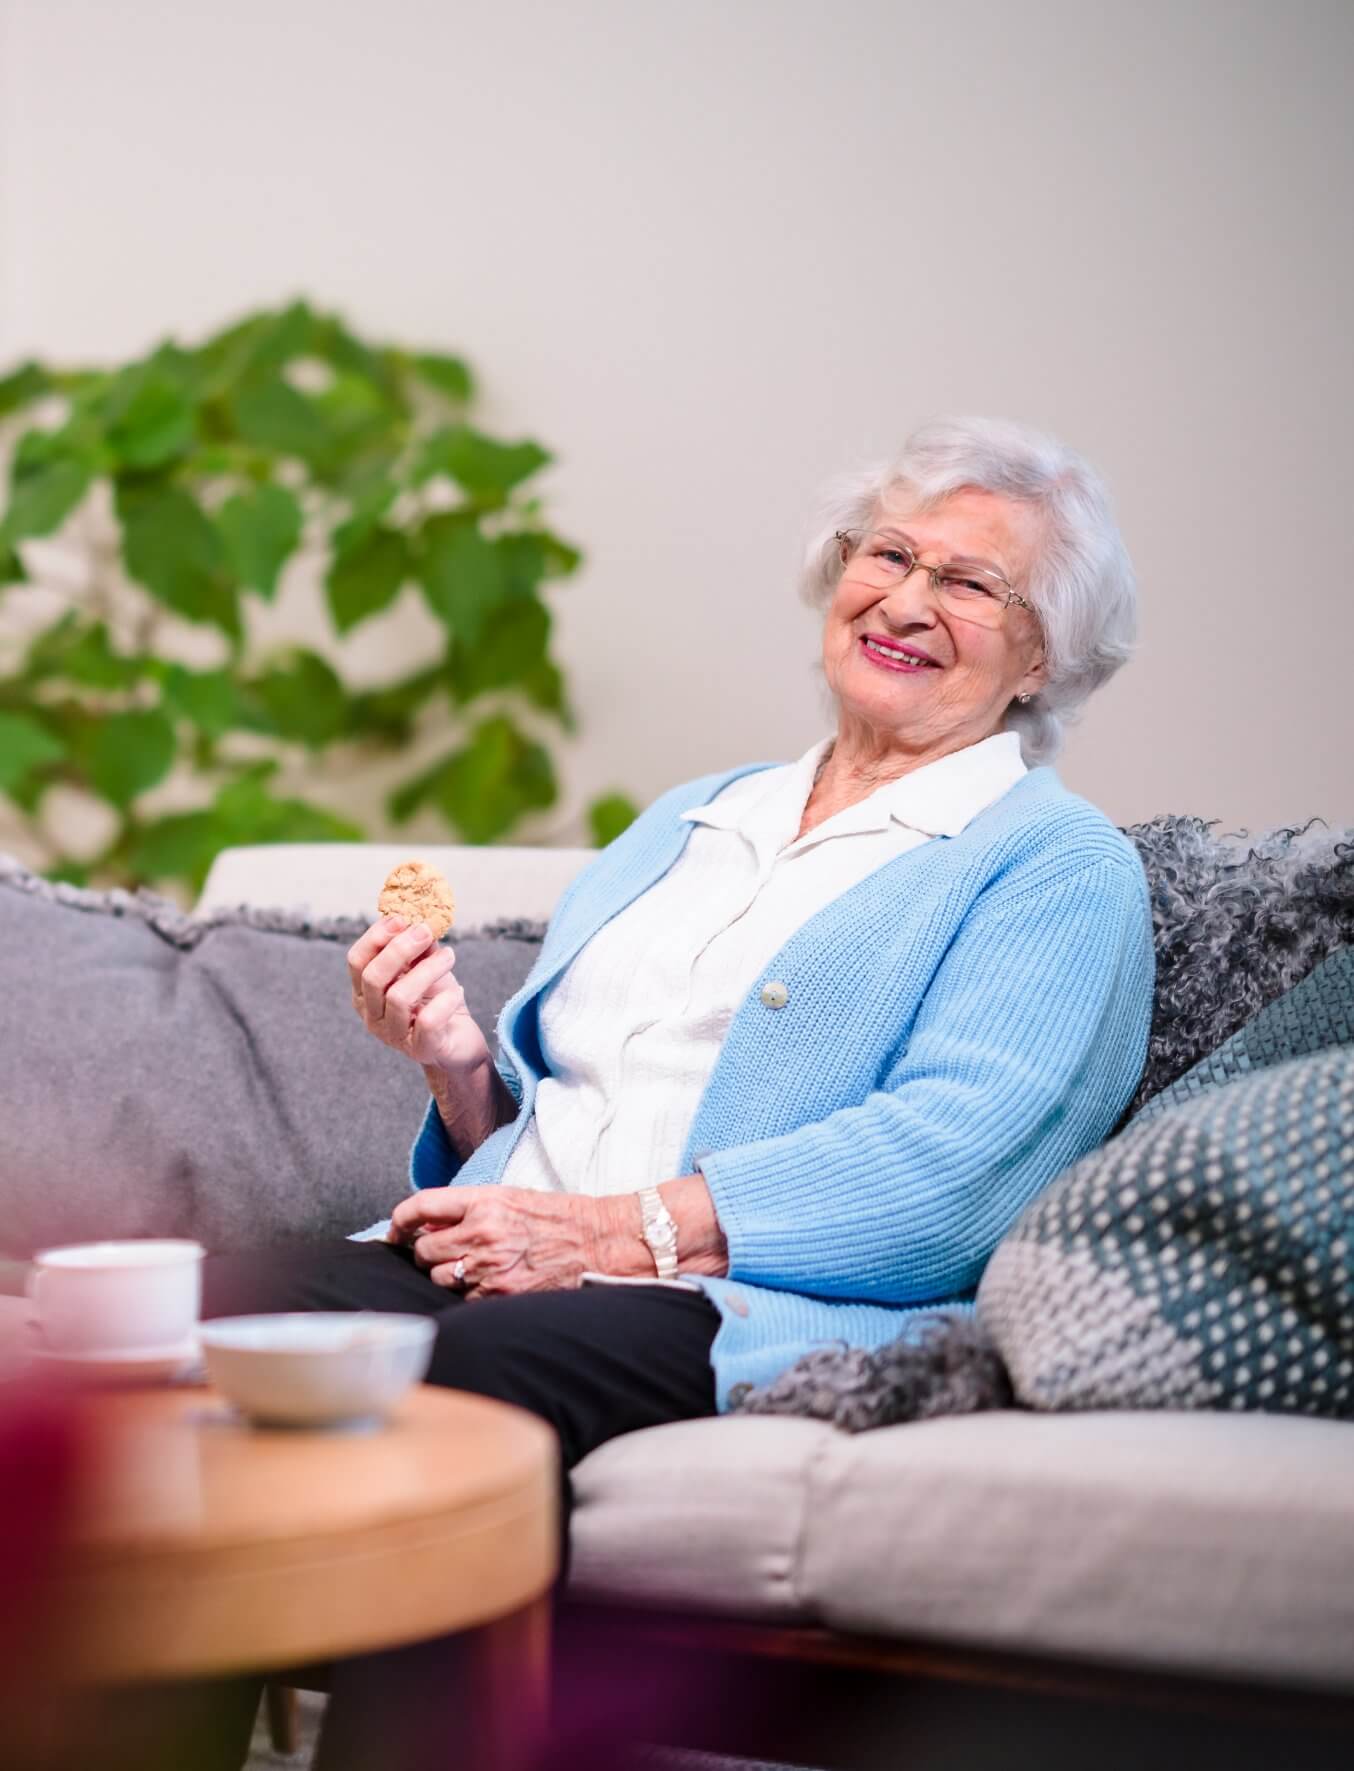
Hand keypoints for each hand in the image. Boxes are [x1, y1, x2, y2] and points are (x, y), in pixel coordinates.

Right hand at [346, 915, 489, 1077]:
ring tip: (449, 956)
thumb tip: (417, 919)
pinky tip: (458, 991)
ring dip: (428, 969)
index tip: (401, 918)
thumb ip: (417, 947)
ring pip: (399, 996)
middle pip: (373, 977)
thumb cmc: (436, 1000)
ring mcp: (393, 1035)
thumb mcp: (424, 968)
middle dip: (401, 948)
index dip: (375, 936)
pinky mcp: (420, 1049)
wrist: (459, 1040)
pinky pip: (428, 1021)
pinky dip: (446, 1000)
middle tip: (426, 931)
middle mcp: (372, 1016)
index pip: (356, 961)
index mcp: (365, 993)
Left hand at [386, 1186, 631, 1296]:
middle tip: (443, 1251)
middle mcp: (482, 1233)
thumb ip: (467, 1208)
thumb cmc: (556, 1217)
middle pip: (423, 1250)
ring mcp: (490, 1267)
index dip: (400, 1220)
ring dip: (446, 1275)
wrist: (597, 1242)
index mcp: (483, 1201)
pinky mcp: (500, 1295)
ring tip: (472, 1267)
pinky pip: (463, 1299)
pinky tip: (489, 1283)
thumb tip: (426, 1225)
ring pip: (438, 1278)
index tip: (395, 1231)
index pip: (420, 1206)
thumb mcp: (509, 1197)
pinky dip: (468, 1294)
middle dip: (427, 1252)